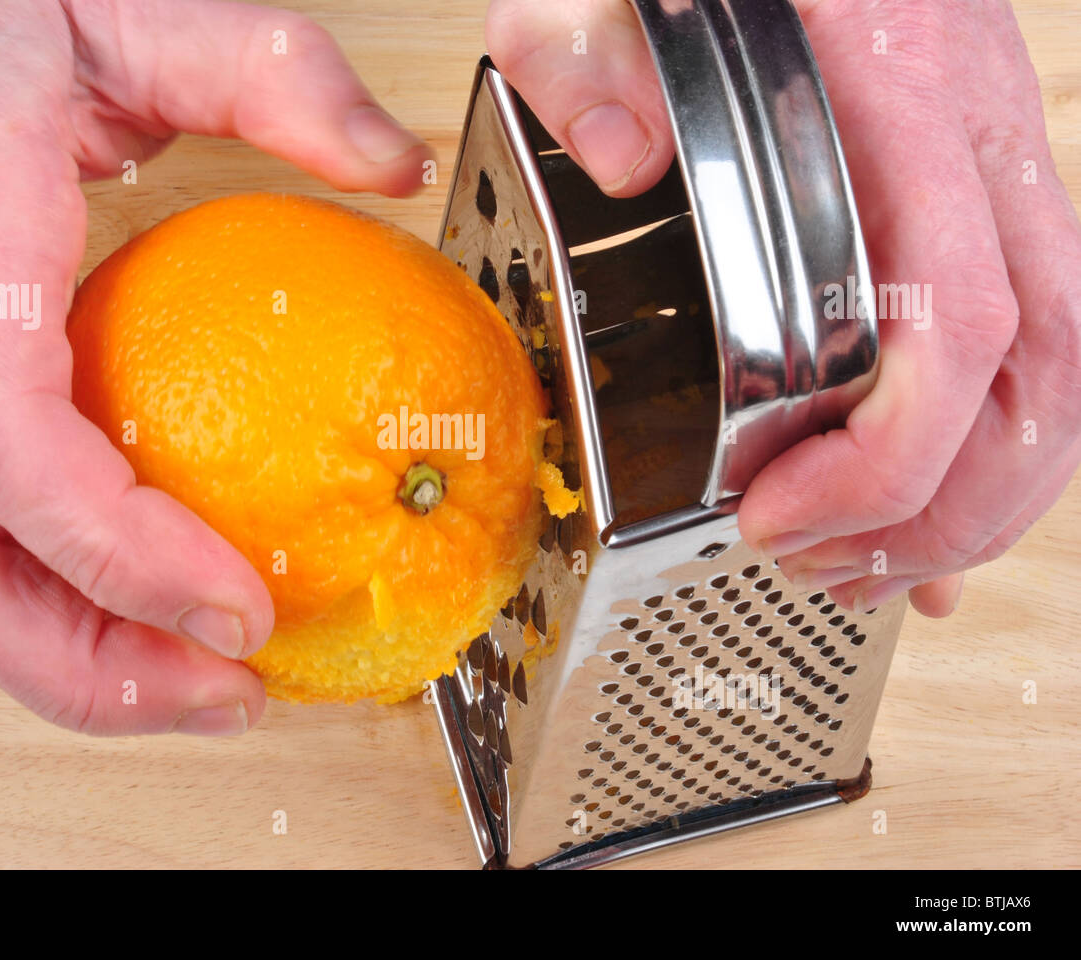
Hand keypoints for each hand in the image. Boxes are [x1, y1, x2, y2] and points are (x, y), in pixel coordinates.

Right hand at [0, 0, 430, 733]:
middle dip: (84, 661)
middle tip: (229, 693)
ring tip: (205, 687)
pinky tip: (161, 612)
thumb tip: (393, 166)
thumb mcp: (139, 12)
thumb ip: (272, 73)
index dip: (111, 549)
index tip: (235, 607)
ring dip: (72, 661)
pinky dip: (70, 607)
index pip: (3, 442)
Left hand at [487, 0, 1080, 615]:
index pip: (959, 313)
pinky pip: (1028, 346)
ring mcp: (995, 176)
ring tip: (860, 567)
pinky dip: (985, 452)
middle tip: (820, 568)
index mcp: (897, 96)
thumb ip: (586, 49)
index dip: (891, 453)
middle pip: (1044, 374)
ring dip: (976, 501)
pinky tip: (928, 524)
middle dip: (945, 510)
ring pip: (1058, 375)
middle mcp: (976, 143)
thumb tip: (619, 154)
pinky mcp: (980, 203)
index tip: (779, 513)